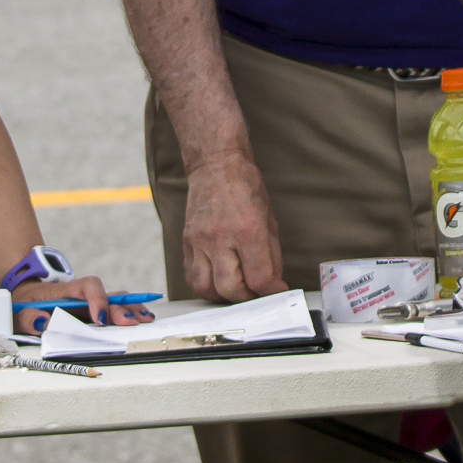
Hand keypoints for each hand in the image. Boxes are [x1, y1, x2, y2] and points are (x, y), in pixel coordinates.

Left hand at [12, 274, 150, 332]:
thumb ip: (28, 317)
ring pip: (116, 299)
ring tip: (146, 318)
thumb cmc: (25, 305)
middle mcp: (83, 295)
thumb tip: (41, 323)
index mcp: (67, 292)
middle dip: (120, 309)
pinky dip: (129, 312)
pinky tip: (142, 317)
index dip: (97, 299)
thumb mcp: (19, 311)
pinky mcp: (93, 311)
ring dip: (131, 308)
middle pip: (108, 295)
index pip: (88, 286)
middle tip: (130, 323)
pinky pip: (114, 308)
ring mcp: (90, 302)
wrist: (26, 296)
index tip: (99, 318)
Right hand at [180, 157, 284, 301]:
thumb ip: (272, 255)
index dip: (271, 291)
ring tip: (235, 288)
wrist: (215, 164)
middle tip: (256, 293)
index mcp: (247, 229)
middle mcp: (220, 237)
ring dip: (223, 296)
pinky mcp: (186, 242)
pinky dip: (206, 285)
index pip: (258, 277)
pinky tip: (218, 279)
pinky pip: (192, 276)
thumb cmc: (245, 187)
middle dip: (247, 298)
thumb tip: (273, 284)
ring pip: (206, 288)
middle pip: (230, 288)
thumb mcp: (269, 219)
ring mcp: (199, 241)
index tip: (276, 291)